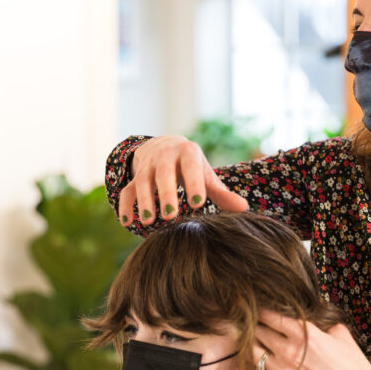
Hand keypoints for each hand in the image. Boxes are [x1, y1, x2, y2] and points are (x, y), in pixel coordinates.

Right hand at [119, 135, 248, 226]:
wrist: (165, 147)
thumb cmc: (192, 167)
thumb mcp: (206, 175)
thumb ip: (222, 193)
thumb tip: (244, 209)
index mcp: (188, 153)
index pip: (190, 166)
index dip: (193, 183)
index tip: (198, 203)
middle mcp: (165, 156)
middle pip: (163, 174)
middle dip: (166, 194)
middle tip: (171, 215)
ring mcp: (148, 167)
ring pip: (143, 182)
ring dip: (145, 202)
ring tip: (149, 222)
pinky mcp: (135, 177)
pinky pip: (127, 191)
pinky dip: (125, 206)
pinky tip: (128, 222)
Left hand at [234, 309, 370, 369]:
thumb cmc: (353, 364)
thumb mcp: (340, 334)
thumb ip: (322, 324)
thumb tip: (314, 319)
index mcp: (303, 333)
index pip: (271, 315)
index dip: (261, 310)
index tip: (257, 308)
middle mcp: (289, 350)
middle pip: (258, 332)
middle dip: (253, 326)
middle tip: (248, 324)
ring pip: (251, 353)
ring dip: (247, 346)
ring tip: (246, 342)